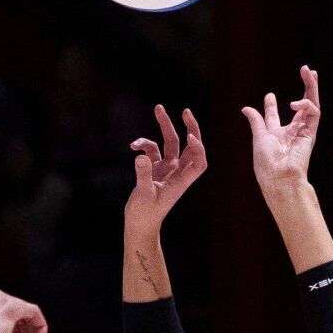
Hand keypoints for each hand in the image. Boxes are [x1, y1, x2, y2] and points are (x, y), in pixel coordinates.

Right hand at [126, 105, 207, 237]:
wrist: (139, 224)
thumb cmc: (145, 214)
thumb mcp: (143, 194)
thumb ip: (143, 174)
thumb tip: (140, 156)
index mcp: (181, 181)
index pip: (199, 162)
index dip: (198, 148)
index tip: (189, 137)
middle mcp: (177, 173)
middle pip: (189, 146)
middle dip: (189, 127)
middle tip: (185, 111)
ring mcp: (167, 170)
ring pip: (170, 143)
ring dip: (165, 126)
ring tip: (158, 108)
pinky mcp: (154, 169)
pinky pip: (153, 150)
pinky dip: (144, 144)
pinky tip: (133, 146)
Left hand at [242, 65, 320, 196]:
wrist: (279, 177)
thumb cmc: (267, 163)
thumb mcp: (259, 137)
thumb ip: (256, 121)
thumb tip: (246, 108)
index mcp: (277, 134)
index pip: (275, 116)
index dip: (271, 105)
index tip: (269, 96)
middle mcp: (292, 131)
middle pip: (301, 105)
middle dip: (305, 87)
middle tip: (306, 70)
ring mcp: (303, 131)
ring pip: (312, 104)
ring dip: (311, 87)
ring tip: (309, 71)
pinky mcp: (310, 133)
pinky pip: (313, 113)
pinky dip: (306, 105)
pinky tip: (295, 103)